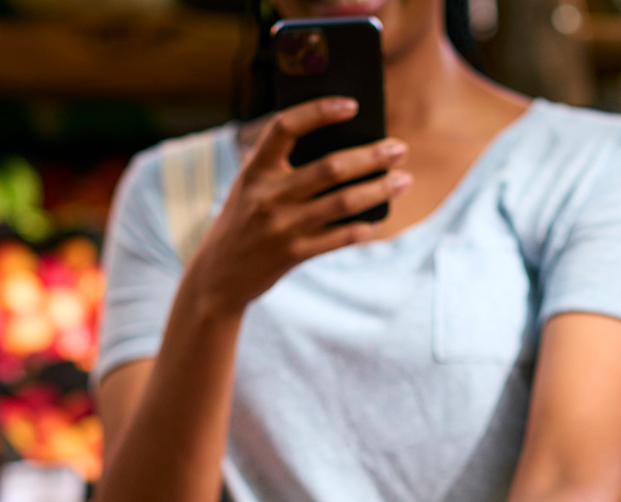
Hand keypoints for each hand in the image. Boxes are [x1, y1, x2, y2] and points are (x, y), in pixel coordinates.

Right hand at [181, 96, 411, 316]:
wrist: (217, 276)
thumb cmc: (243, 222)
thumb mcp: (249, 187)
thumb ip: (280, 167)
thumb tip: (345, 147)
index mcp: (254, 170)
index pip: (286, 127)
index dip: (319, 111)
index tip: (351, 105)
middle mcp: (267, 196)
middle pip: (330, 168)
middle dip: (372, 156)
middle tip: (399, 149)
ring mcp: (281, 227)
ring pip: (343, 202)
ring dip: (379, 190)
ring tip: (403, 180)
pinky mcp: (292, 255)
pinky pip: (339, 238)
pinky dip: (362, 229)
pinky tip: (377, 221)